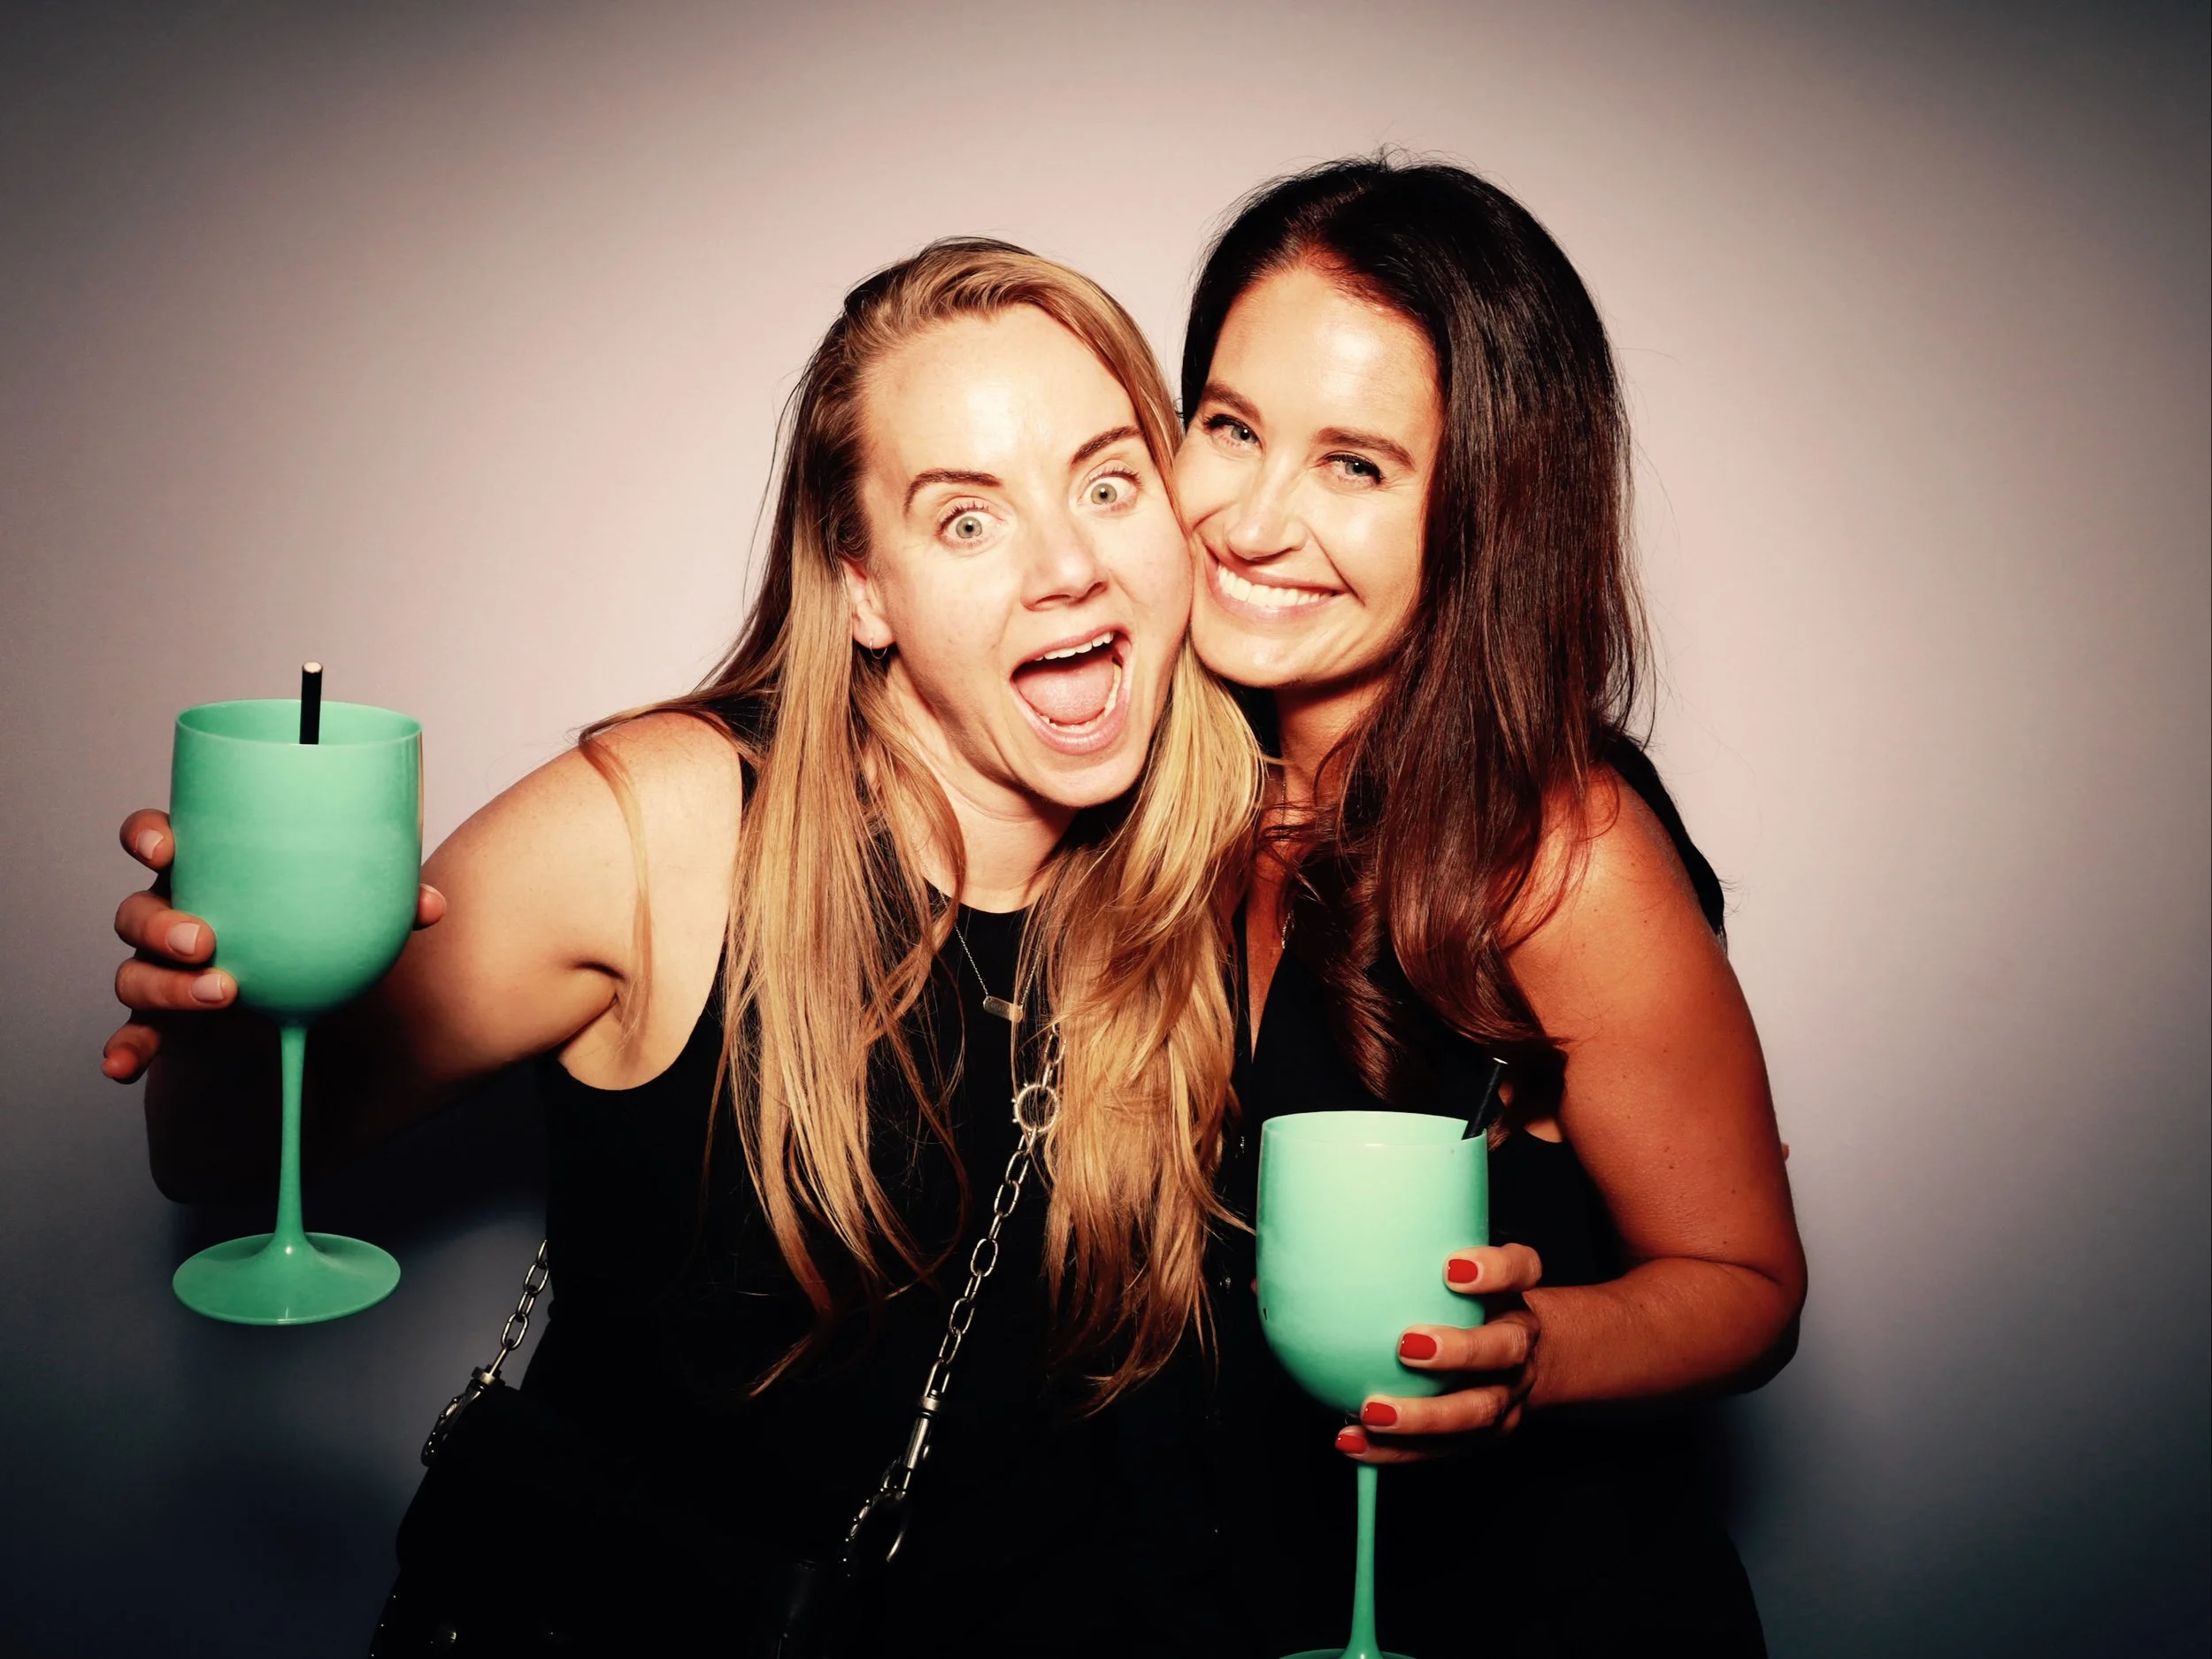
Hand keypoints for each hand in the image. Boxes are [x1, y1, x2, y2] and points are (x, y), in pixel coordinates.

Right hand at [101, 808, 444, 1081]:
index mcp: (209, 876)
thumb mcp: (341, 920)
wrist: (289, 1011)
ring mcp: (161, 972)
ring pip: (134, 971)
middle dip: (161, 922)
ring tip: (220, 992)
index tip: (163, 847)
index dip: (147, 837)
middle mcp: (172, 919)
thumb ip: (384, 907)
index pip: (158, 842)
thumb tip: (429, 905)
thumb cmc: (303, 940)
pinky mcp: (162, 1022)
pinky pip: (134, 1034)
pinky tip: (123, 1066)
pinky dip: (125, 1049)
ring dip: (167, 983)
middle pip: (137, 911)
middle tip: (205, 939)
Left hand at [1335, 1242, 1544, 1464]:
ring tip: (1373, 1412)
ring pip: (1479, 1410)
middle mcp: (1519, 1342)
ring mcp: (1509, 1392)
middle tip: (1406, 1345)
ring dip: (1424, 1415)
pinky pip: (1444, 1448)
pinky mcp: (1487, 1434)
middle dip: (1460, 1350)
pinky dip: (1396, 1450)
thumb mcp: (1447, 1272)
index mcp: (1513, 1293)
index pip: (1521, 1270)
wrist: (1516, 1354)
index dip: (1494, 1270)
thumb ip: (1397, 1259)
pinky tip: (1354, 1441)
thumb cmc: (1460, 1302)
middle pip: (1506, 1348)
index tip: (1452, 1268)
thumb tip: (1298, 1255)